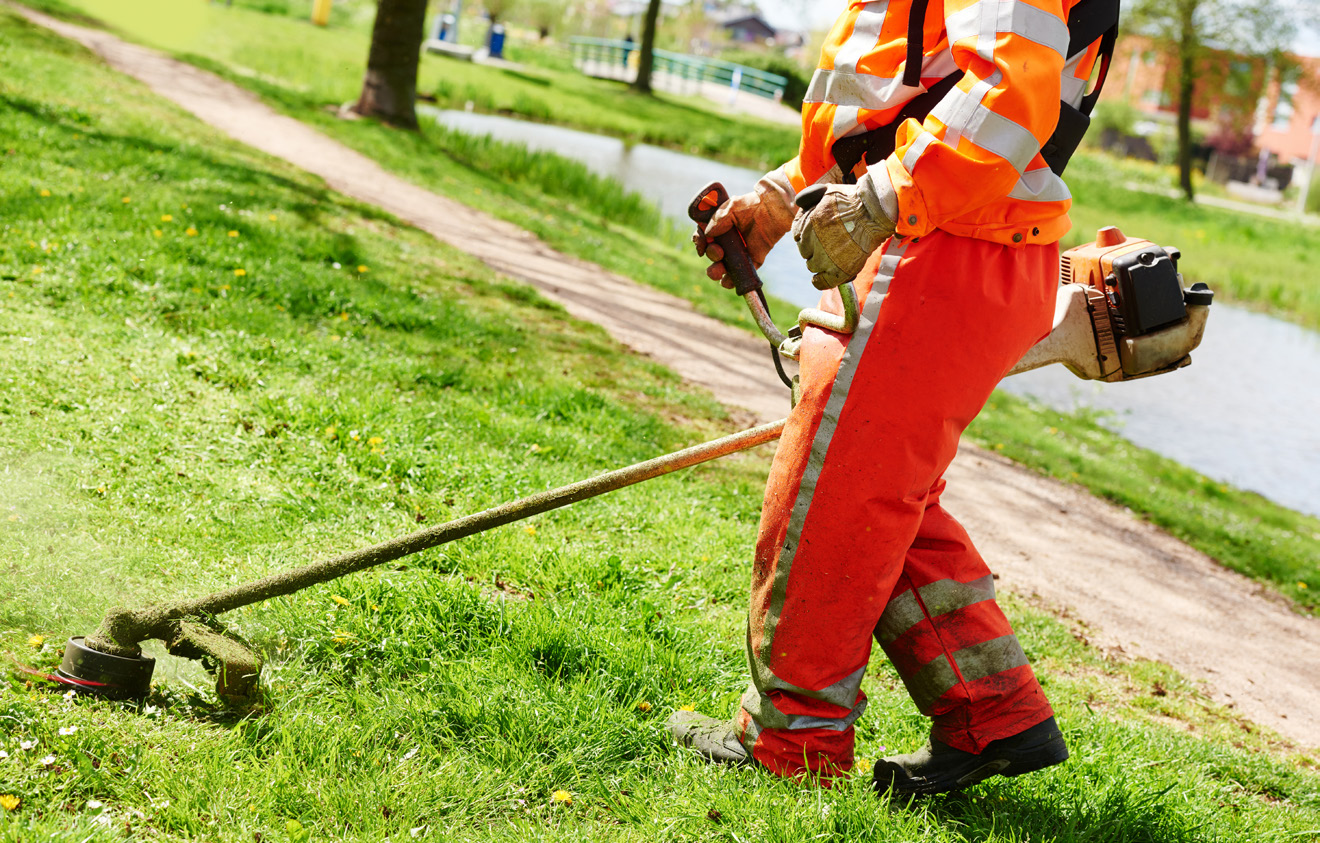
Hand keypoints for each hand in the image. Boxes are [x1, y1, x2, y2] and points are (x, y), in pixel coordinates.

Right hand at [693, 169, 795, 287]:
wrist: (774, 208)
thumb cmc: (752, 204)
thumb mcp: (732, 207)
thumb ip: (719, 219)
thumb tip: (708, 233)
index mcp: (719, 227)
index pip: (704, 238)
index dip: (700, 243)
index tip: (702, 245)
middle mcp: (727, 240)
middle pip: (711, 254)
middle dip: (711, 255)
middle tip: (719, 252)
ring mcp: (739, 251)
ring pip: (722, 267)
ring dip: (716, 271)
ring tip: (719, 270)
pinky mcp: (752, 260)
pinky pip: (740, 273)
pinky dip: (732, 281)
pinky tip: (727, 281)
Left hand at [791, 170, 897, 289]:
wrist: (874, 212)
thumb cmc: (854, 200)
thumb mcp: (826, 191)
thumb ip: (809, 197)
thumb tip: (799, 203)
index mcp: (807, 223)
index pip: (797, 235)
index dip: (807, 236)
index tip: (816, 237)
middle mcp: (812, 241)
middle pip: (805, 251)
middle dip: (814, 248)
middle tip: (830, 245)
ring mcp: (824, 257)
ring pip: (812, 266)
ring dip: (820, 262)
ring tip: (833, 257)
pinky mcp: (838, 271)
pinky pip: (821, 282)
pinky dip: (820, 281)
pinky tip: (821, 278)